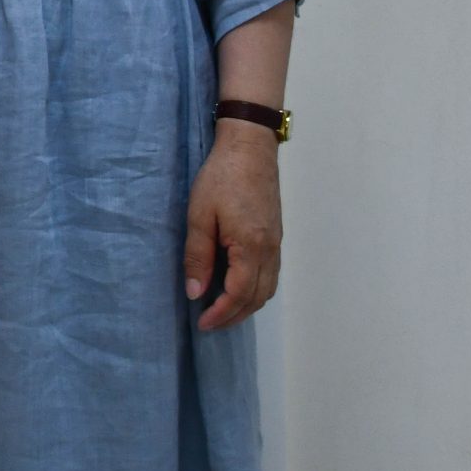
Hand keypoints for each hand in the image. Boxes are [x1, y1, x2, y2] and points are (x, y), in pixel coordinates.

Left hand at [183, 122, 282, 330]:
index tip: (202, 323)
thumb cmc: (221, 177)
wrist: (249, 147)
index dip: (221, 313)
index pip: (239, 294)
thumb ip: (197, 256)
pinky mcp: (275, 235)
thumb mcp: (200, 215)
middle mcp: (270, 250)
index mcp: (251, 247)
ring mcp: (276, 243)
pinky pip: (271, 274)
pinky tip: (238, 286)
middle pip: (258, 297)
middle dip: (234, 315)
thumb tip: (195, 292)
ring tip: (222, 310)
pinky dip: (256, 289)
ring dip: (247, 305)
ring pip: (268, 288)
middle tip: (210, 323)